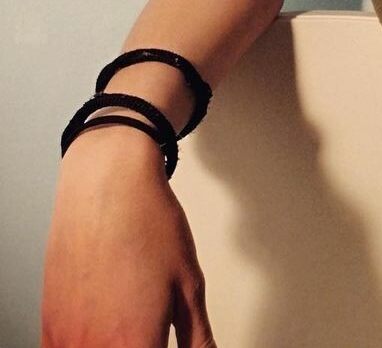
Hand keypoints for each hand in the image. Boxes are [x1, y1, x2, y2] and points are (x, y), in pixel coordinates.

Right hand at [41, 126, 216, 347]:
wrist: (105, 183)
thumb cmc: (148, 226)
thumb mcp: (189, 286)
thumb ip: (198, 340)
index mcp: (133, 346)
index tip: (170, 343)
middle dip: (143, 346)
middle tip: (156, 327)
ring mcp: (65, 342)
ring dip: (118, 344)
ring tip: (133, 318)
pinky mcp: (49, 328)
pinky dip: (90, 342)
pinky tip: (109, 325)